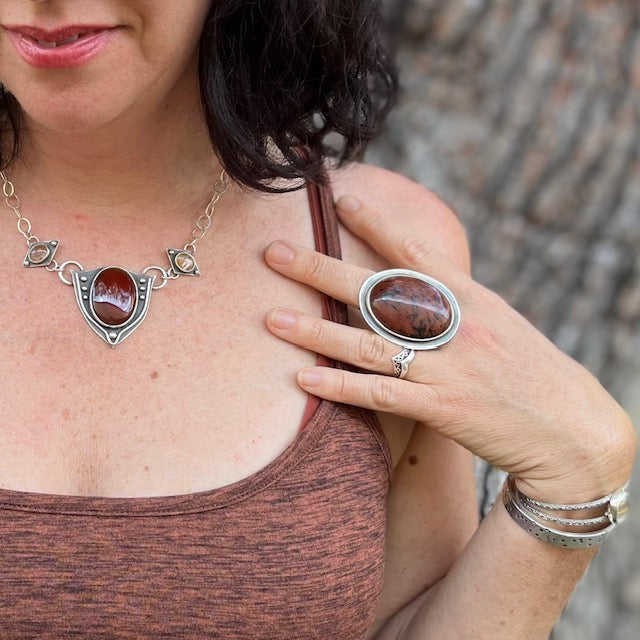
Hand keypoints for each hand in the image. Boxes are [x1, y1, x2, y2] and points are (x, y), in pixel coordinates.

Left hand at [264, 196, 636, 502]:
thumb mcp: (498, 324)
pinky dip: (341, 387)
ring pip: (371, 343)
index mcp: (471, 297)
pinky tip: (304, 380)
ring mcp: (450, 367)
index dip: (372, 221)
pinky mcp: (445, 409)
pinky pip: (382, 396)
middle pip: (377, 290)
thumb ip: (453, 303)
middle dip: (321, 268)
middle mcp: (457, 325)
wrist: (574, 431)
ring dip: (318, 331)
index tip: (335, 198)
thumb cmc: (531, 373)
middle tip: (273, 251)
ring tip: (271, 319)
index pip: (414, 249)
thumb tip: (411, 284)